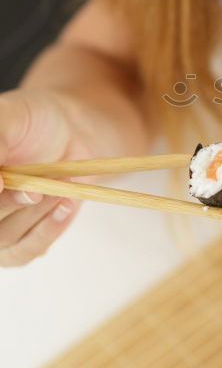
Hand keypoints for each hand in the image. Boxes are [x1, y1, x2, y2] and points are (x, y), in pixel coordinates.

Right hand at [0, 89, 82, 266]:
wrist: (70, 130)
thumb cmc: (31, 119)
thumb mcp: (8, 117)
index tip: (4, 182)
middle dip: (8, 203)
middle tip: (35, 188)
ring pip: (1, 239)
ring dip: (34, 213)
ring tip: (58, 186)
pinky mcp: (16, 242)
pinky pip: (25, 250)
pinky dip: (48, 229)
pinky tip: (65, 204)